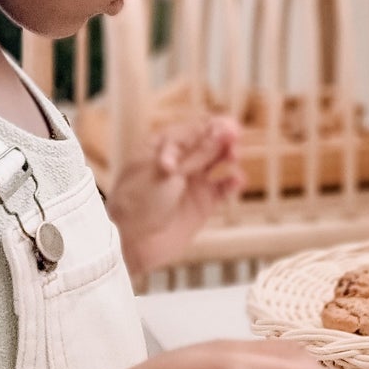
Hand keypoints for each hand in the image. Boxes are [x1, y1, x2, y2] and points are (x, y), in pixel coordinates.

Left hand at [106, 116, 244, 273]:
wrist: (131, 243)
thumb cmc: (138, 202)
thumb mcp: (167, 172)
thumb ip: (198, 153)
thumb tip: (223, 129)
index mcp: (162, 146)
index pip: (193, 127)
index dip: (213, 125)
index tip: (230, 127)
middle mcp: (179, 161)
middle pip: (209, 141)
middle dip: (224, 138)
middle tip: (234, 141)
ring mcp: (191, 182)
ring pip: (218, 162)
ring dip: (229, 156)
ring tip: (233, 158)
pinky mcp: (202, 204)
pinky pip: (223, 189)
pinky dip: (232, 183)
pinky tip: (237, 181)